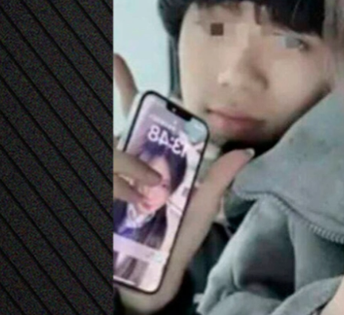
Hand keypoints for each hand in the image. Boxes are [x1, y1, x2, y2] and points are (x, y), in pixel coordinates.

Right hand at [112, 54, 254, 312]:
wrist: (147, 284)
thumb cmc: (172, 246)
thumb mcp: (199, 213)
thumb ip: (216, 183)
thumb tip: (245, 151)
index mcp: (146, 160)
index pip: (133, 118)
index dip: (124, 87)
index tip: (117, 58)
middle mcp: (122, 166)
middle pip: (118, 138)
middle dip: (133, 156)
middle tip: (155, 185)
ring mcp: (109, 183)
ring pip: (111, 157)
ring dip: (127, 175)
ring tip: (147, 202)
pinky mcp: (98, 201)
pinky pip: (104, 181)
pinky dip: (116, 189)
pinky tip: (122, 206)